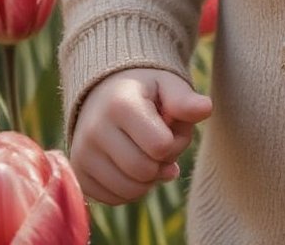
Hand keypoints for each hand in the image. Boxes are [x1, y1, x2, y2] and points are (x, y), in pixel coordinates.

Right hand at [69, 68, 212, 205]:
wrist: (105, 93)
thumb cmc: (145, 90)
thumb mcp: (168, 84)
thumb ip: (186, 99)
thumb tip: (205, 109)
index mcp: (120, 105)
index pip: (160, 146)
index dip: (176, 141)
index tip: (171, 125)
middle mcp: (95, 132)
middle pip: (145, 171)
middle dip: (164, 161)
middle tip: (163, 141)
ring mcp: (82, 156)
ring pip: (130, 190)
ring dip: (150, 178)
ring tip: (149, 152)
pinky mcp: (79, 175)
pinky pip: (115, 199)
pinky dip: (133, 188)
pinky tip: (135, 165)